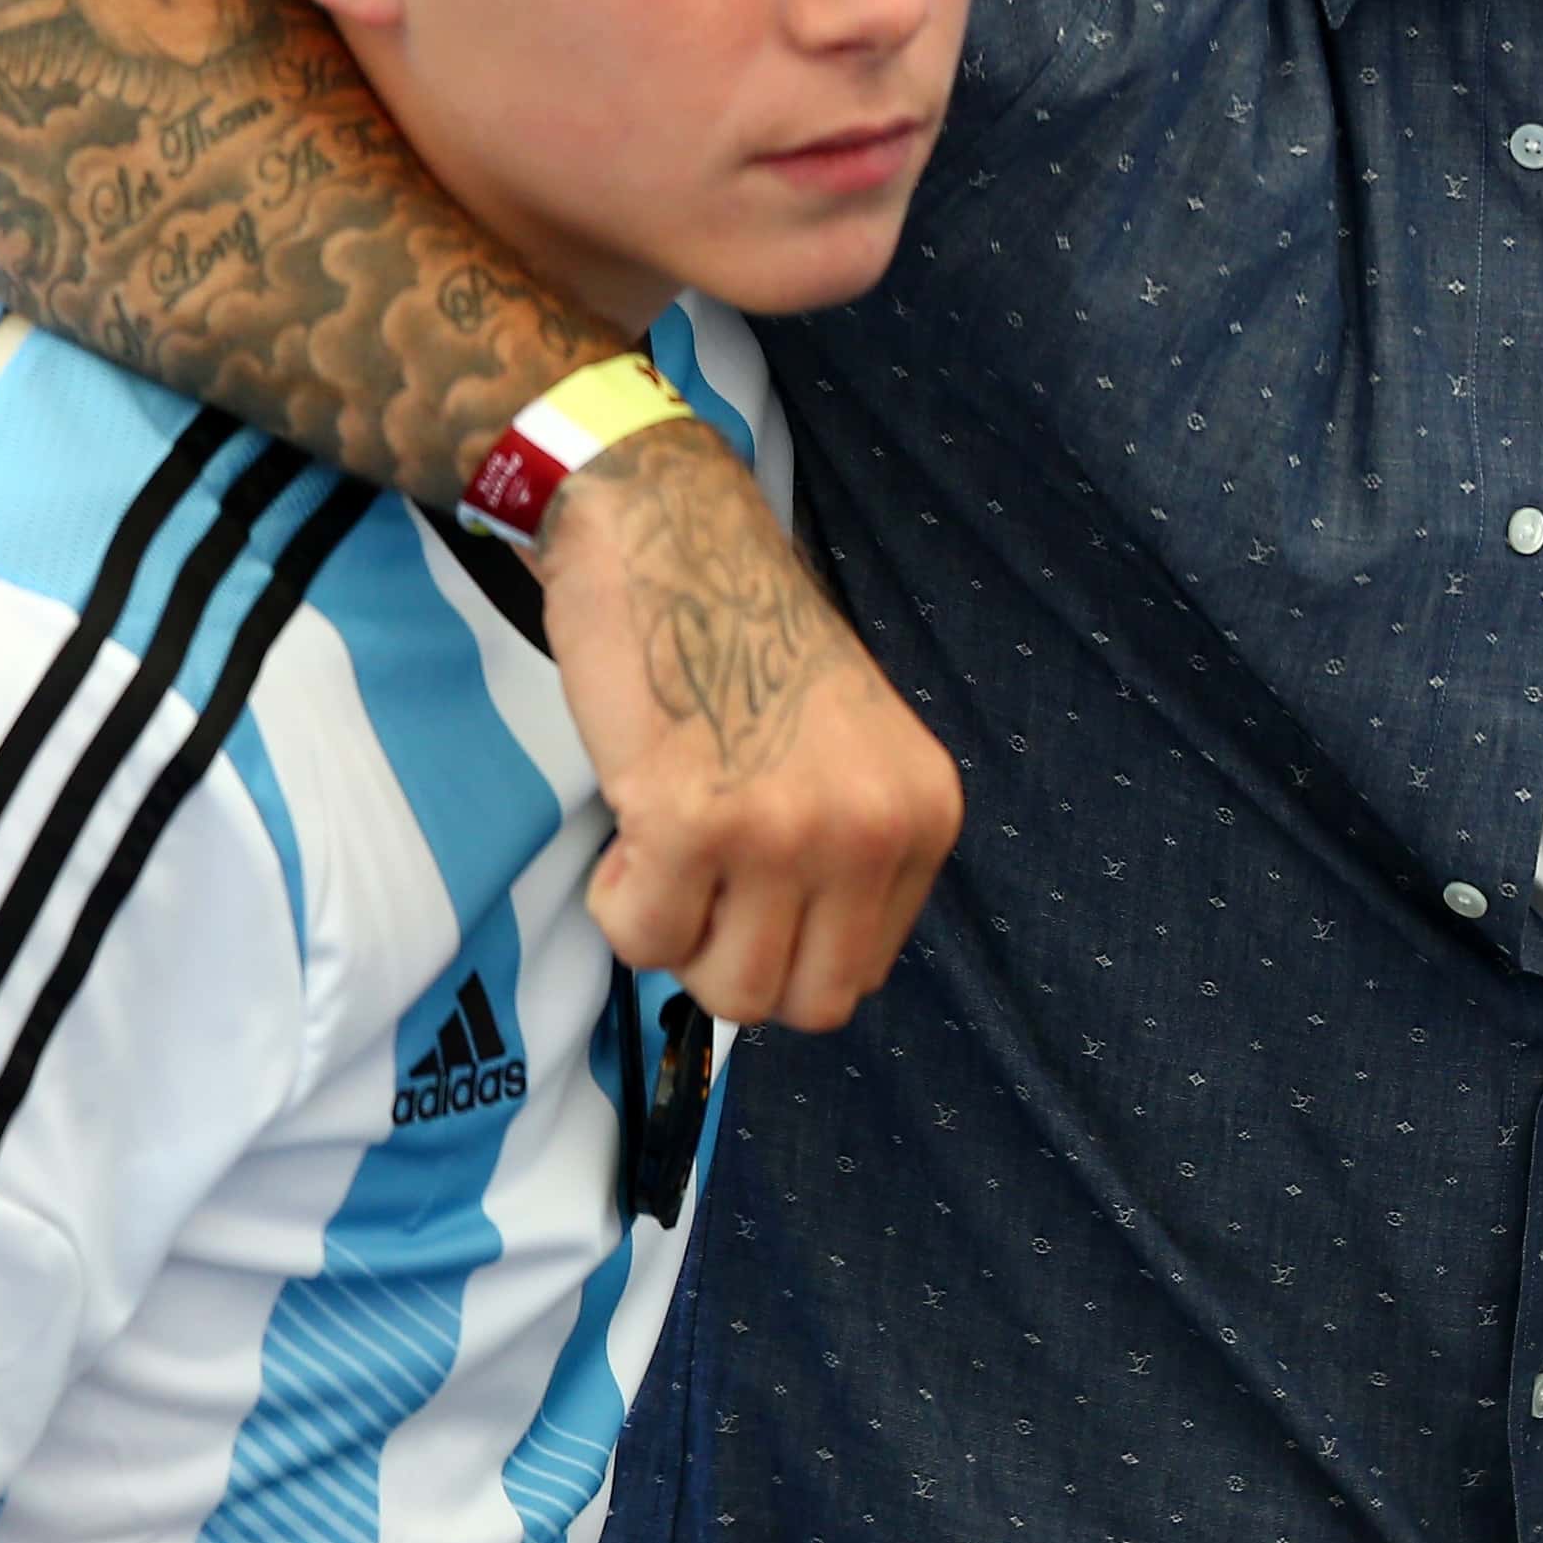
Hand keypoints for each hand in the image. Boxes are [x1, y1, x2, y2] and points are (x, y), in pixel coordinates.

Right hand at [534, 421, 958, 1028]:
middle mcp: (876, 829)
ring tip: (668, 839)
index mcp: (925, 815)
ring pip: (725, 992)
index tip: (750, 874)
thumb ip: (849, 862)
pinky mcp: (695, 823)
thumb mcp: (852, 758)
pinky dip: (617, 898)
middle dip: (734, 964)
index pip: (863, 973)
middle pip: (806, 1005)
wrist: (670, 537)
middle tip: (701, 880)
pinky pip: (643, 939)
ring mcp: (791, 831)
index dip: (786, 943)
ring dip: (674, 931)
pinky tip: (634, 814)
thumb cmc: (743, 645)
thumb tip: (798, 979)